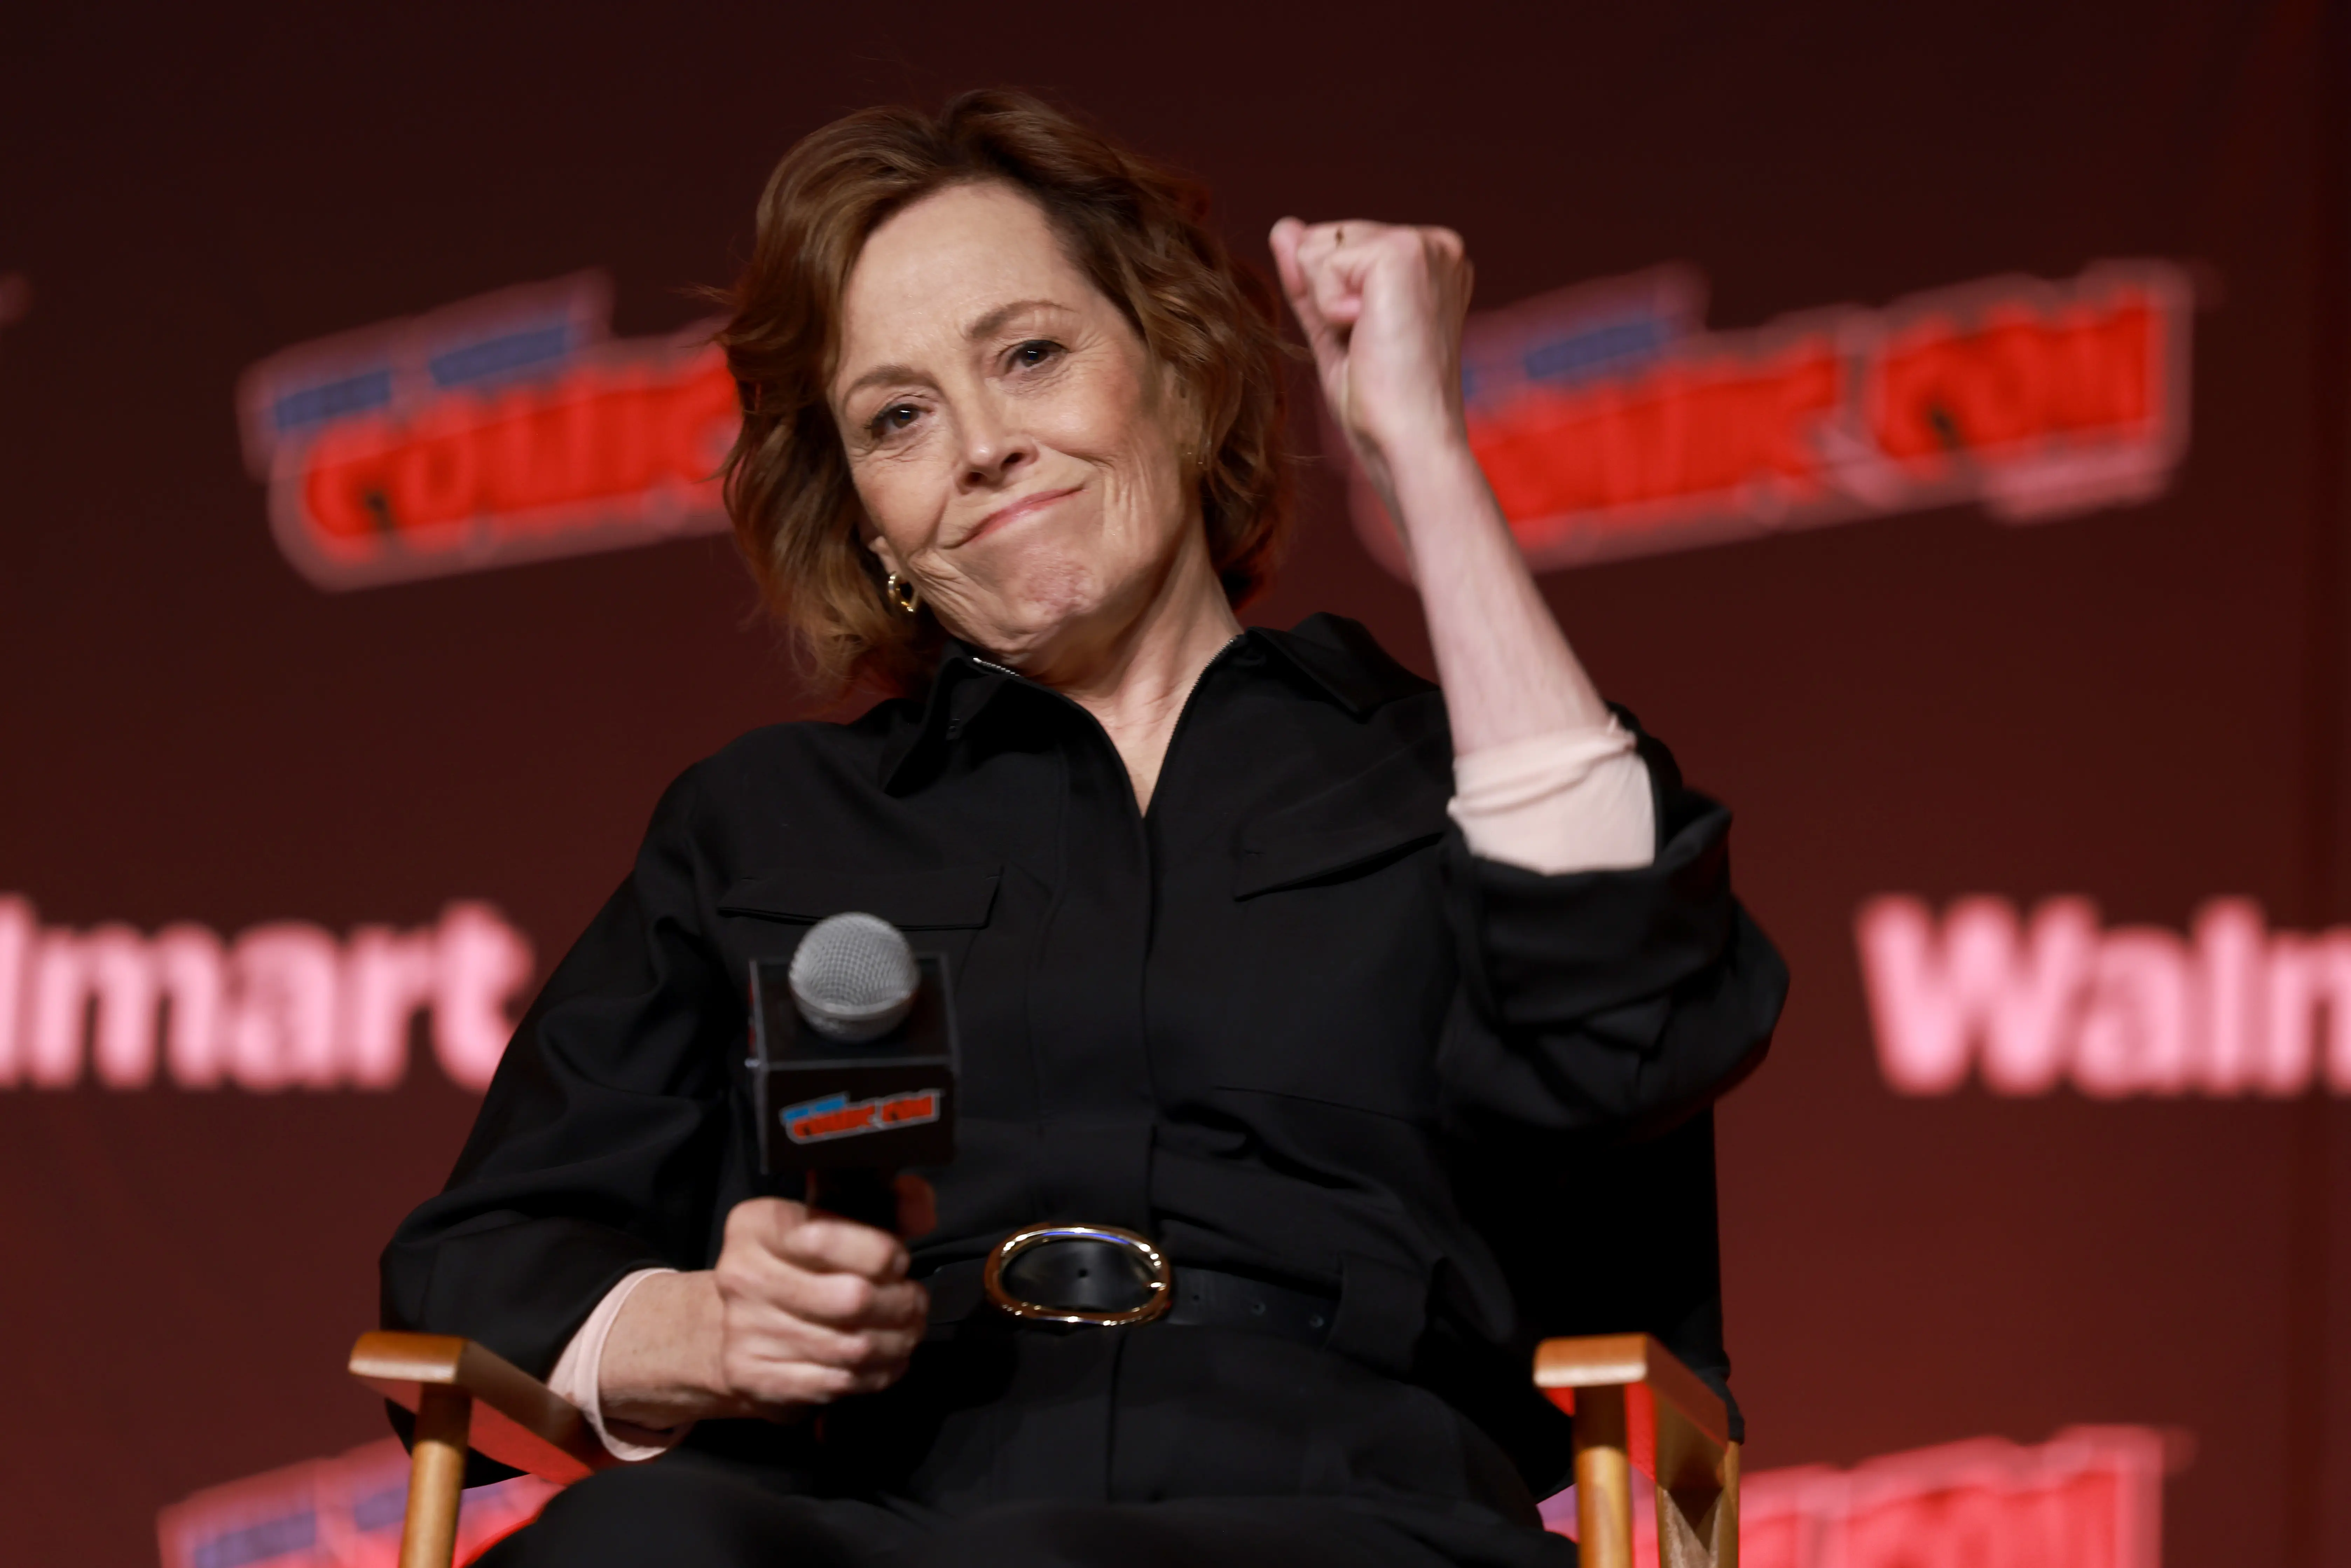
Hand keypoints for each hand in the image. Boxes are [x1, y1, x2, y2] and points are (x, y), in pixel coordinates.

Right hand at [711, 1182, 934, 1411]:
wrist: (736, 1320)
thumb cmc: (798, 1264)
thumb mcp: (834, 1219)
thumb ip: (885, 1205)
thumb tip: (923, 1211)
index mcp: (756, 1225)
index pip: (827, 1237)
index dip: (881, 1252)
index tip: (898, 1261)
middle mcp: (742, 1276)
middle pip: (851, 1298)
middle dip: (901, 1303)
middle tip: (914, 1302)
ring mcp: (744, 1331)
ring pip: (851, 1346)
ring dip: (895, 1341)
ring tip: (908, 1331)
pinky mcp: (755, 1378)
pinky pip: (835, 1382)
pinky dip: (874, 1375)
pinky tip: (885, 1361)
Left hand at [1269, 217, 1475, 495]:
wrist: (1408, 440)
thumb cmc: (1380, 403)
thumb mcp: (1335, 331)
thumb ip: (1312, 278)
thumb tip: (1283, 226)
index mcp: (1428, 262)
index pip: (1339, 246)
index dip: (1329, 297)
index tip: (1370, 341)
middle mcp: (1435, 245)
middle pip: (1325, 238)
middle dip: (1325, 297)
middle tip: (1368, 345)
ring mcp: (1424, 244)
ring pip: (1316, 246)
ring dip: (1326, 305)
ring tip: (1371, 340)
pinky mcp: (1402, 252)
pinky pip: (1320, 260)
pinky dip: (1328, 307)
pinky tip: (1368, 333)